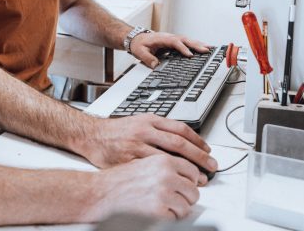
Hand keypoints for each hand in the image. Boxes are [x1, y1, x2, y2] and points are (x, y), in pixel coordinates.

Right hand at [75, 114, 216, 182]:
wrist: (93, 136)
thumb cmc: (116, 131)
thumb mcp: (140, 121)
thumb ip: (160, 128)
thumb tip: (183, 138)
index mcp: (149, 120)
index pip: (180, 129)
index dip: (197, 141)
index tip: (208, 151)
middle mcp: (145, 131)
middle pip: (179, 144)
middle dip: (199, 156)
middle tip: (211, 166)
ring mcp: (137, 147)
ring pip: (169, 159)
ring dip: (187, 170)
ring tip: (199, 179)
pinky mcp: (129, 161)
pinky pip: (153, 171)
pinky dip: (167, 178)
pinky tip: (176, 184)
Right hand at [85, 155, 200, 220]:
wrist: (103, 190)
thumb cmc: (120, 176)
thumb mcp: (145, 159)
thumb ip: (166, 163)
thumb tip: (188, 172)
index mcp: (163, 160)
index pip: (192, 169)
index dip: (195, 178)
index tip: (200, 181)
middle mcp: (165, 174)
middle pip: (194, 189)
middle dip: (188, 195)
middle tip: (180, 197)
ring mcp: (163, 192)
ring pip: (188, 204)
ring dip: (180, 208)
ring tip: (167, 205)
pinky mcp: (158, 209)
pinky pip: (176, 217)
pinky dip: (170, 218)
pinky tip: (159, 211)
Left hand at [129, 31, 209, 67]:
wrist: (137, 38)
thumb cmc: (139, 44)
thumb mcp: (140, 52)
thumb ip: (147, 58)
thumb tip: (155, 65)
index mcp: (162, 38)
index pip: (174, 42)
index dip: (183, 48)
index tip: (190, 55)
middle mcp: (169, 37)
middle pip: (185, 39)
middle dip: (196, 45)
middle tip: (206, 50)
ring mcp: (173, 38)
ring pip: (187, 40)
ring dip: (198, 44)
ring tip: (209, 49)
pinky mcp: (175, 42)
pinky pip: (186, 42)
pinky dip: (195, 45)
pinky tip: (203, 48)